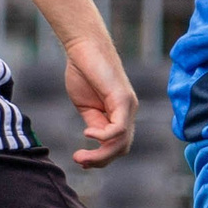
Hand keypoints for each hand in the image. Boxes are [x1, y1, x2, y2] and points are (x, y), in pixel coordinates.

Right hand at [63, 37, 137, 168]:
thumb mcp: (86, 105)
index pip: (117, 145)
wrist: (84, 46)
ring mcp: (128, 105)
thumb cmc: (83, 71)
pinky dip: (103, 136)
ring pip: (122, 142)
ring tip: (81, 155)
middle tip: (80, 161)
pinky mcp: (123, 98)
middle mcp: (128, 111)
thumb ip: (94, 122)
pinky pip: (119, 128)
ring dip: (100, 154)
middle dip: (100, 160)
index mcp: (119, 114)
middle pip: (122, 148)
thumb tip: (95, 140)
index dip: (101, 158)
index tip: (80, 160)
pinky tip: (87, 133)